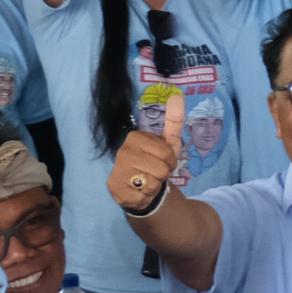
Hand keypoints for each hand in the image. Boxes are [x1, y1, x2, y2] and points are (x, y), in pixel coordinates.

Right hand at [107, 95, 186, 213]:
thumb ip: (174, 120)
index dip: (170, 160)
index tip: (164, 160)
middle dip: (163, 174)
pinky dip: (145, 197)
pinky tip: (139, 191)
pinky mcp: (114, 189)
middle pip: (161, 169)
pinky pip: (142, 197)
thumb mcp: (169, 142)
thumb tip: (177, 95)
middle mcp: (122, 152)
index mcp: (135, 137)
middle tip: (155, 172)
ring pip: (152, 184)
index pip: (166, 152)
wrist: (142, 187)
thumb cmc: (157, 162)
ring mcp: (116, 170)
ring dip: (154, 186)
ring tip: (147, 181)